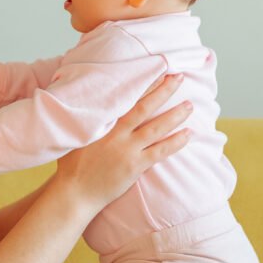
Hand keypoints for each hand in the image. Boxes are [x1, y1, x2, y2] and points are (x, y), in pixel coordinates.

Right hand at [55, 74, 192, 211]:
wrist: (74, 192)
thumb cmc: (72, 165)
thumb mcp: (77, 134)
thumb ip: (91, 120)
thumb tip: (96, 104)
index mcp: (103, 122)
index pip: (127, 96)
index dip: (144, 83)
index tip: (158, 70)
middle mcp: (116, 132)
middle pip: (145, 106)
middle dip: (164, 90)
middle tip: (179, 77)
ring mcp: (126, 149)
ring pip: (156, 127)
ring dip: (175, 115)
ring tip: (190, 105)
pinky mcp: (134, 166)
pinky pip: (160, 151)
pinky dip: (175, 142)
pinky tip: (188, 134)